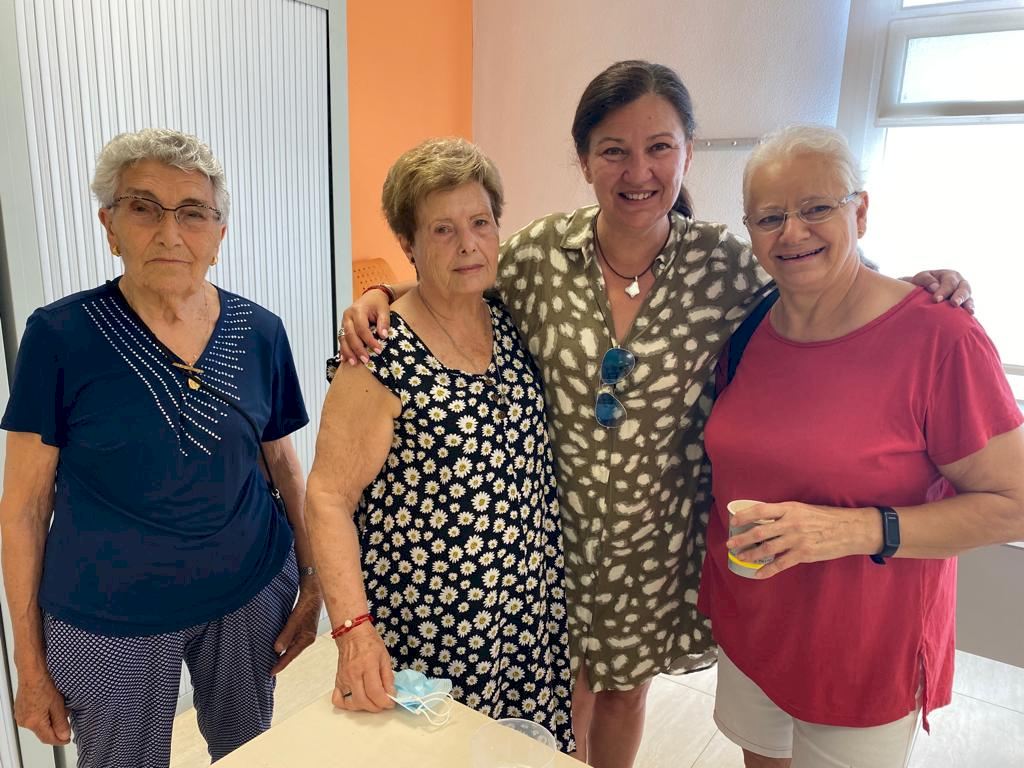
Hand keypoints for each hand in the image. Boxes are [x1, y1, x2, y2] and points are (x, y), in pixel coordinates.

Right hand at [15, 669, 70, 745]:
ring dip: (50, 719)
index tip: (67, 739)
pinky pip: (34, 716)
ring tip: (58, 705)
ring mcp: (20, 714)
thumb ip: (61, 722)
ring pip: (39, 723)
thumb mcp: (58, 705)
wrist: (33, 670)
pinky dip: (43, 713)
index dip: (60, 740)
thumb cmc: (44, 683)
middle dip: (56, 727)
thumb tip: (64, 735)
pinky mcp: (20, 708)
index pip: (48, 739)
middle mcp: (24, 721)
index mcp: (33, 722)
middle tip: (66, 716)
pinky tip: (49, 702)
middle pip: (43, 731)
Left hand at [270, 585, 322, 674]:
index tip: (271, 672)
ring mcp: (305, 634)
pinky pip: (292, 641)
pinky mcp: (302, 629)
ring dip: (282, 653)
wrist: (313, 595)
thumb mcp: (294, 620)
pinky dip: (284, 644)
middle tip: (269, 669)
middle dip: (281, 661)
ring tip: (271, 660)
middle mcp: (306, 639)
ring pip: (291, 647)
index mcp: (307, 639)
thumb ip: (286, 635)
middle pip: (292, 653)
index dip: (281, 664)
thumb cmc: (306, 606)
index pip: (291, 655)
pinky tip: (278, 646)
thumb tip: (277, 650)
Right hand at [332, 622, 395, 712]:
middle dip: (376, 707)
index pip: (375, 692)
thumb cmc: (369, 643)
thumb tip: (391, 694)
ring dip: (364, 707)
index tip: (391, 702)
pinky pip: (338, 699)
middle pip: (363, 701)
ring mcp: (344, 678)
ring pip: (351, 703)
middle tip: (383, 703)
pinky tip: (356, 700)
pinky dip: (347, 704)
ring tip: (372, 702)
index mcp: (367, 666)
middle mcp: (353, 674)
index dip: (385, 702)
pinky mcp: (338, 681)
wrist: (352, 634)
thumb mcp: (385, 657)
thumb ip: (388, 677)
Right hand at [338, 290, 392, 365]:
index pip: (362, 328)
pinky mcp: (344, 327)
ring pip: (343, 339)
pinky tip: (344, 359)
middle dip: (358, 349)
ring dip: (348, 352)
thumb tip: (384, 336)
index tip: (378, 350)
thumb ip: (384, 322)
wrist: (371, 296)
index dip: (369, 341)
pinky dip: (343, 350)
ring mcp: (344, 322)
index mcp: (358, 310)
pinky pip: (341, 339)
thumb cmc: (378, 303)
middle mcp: (348, 316)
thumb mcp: (384, 309)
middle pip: (350, 335)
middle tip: (366, 360)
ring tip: (354, 363)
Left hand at [726, 501, 877, 577]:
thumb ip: (785, 514)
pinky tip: (758, 574)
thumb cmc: (826, 517)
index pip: (760, 510)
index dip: (744, 516)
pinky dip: (767, 570)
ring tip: (740, 557)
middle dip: (742, 539)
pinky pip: (780, 564)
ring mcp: (796, 540)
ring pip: (766, 548)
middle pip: (759, 531)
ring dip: (750, 554)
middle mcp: (790, 523)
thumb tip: (764, 519)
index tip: (733, 522)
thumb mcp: (803, 509)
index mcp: (789, 508)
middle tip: (730, 544)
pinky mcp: (804, 554)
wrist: (850, 529)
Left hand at [905, 270, 973, 313]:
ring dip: (969, 304)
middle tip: (954, 303)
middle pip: (963, 289)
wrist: (921, 291)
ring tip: (969, 311)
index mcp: (949, 276)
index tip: (936, 299)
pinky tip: (970, 316)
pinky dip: (970, 311)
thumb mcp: (921, 277)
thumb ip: (927, 280)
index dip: (944, 291)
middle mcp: (959, 283)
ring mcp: (963, 294)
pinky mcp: (964, 304)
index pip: (949, 282)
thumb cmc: (921, 283)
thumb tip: (935, 288)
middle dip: (959, 296)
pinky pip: (969, 308)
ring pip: (969, 298)